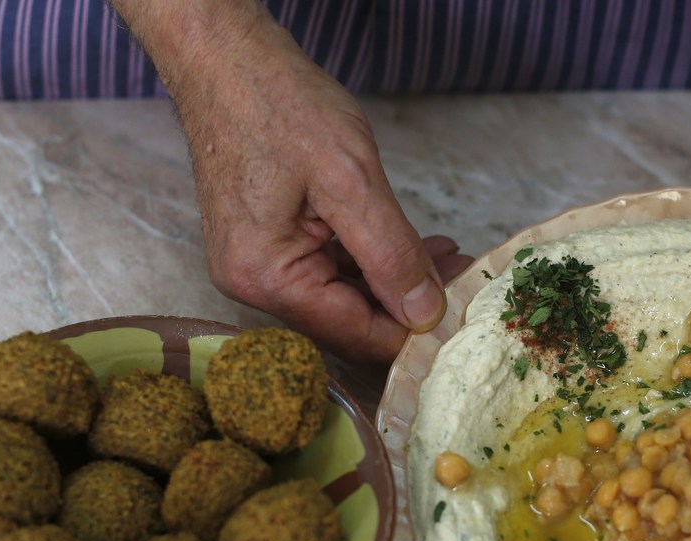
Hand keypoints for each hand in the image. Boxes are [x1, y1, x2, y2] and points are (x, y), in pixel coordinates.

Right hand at [113, 0, 472, 361]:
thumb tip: (424, 313)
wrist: (226, 57)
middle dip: (409, 303)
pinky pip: (328, 270)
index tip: (463, 318)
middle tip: (464, 276)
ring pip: (344, 295)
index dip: (414, 334)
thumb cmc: (276, 102)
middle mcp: (253, 283)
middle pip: (349, 319)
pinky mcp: (267, 245)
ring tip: (447, 256)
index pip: (354, 333)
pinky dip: (371, 260)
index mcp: (265, 277)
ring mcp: (257, 265)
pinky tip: (411, 246)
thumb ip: (391, 253)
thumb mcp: (350, 179)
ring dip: (396, 279)